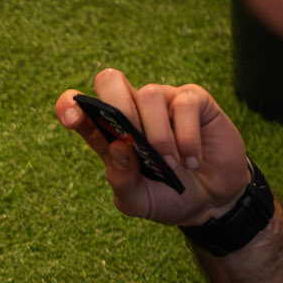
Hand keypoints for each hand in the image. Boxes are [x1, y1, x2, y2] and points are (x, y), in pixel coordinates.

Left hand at [55, 69, 251, 228]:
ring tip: (172, 165)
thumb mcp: (139, 201)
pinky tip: (192, 160)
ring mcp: (164, 102)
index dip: (69, 105)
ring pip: (149, 94)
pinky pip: (184, 103)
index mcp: (109, 133)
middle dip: (117, 106)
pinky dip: (187, 136)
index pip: (80, 108)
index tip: (71, 117)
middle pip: (110, 80)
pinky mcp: (194, 100)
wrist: (213, 201)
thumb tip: (119, 147)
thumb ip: (122, 181)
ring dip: (159, 135)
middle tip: (133, 143)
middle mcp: (133, 111)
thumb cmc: (168, 197)